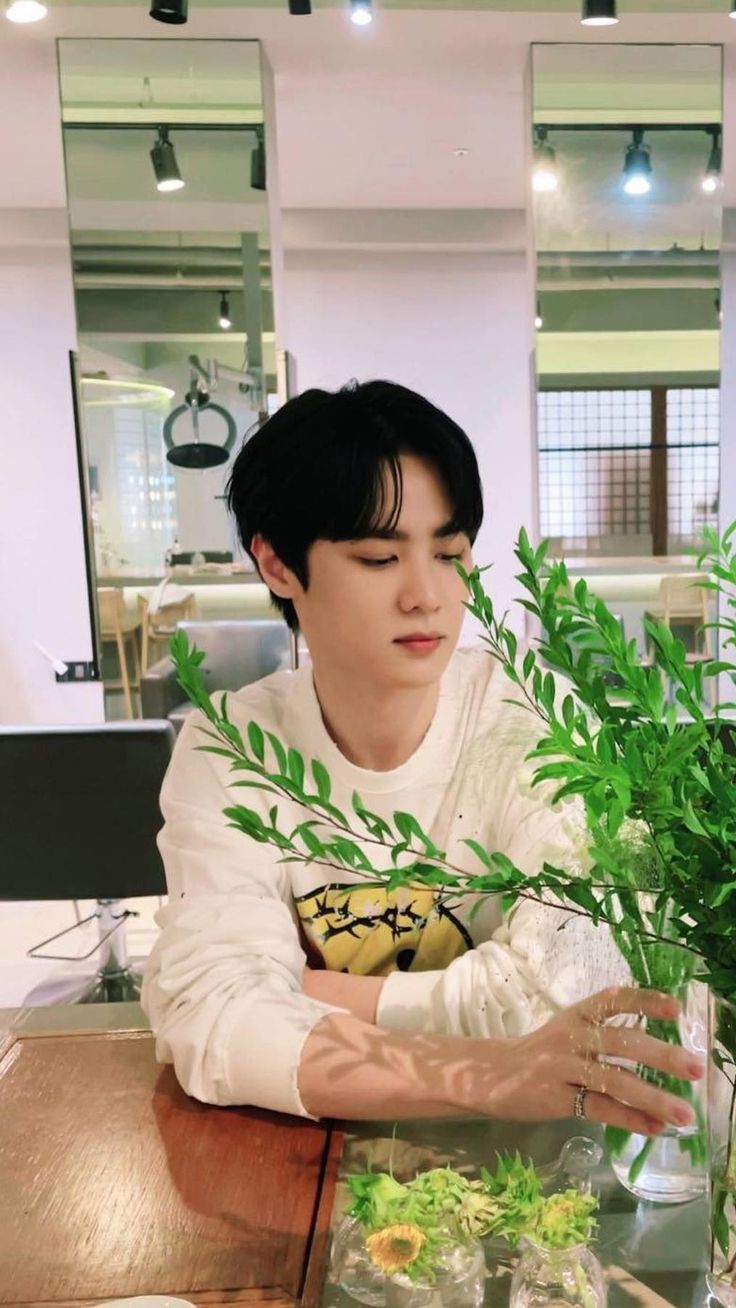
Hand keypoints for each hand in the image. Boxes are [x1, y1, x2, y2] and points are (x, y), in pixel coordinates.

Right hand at [462, 986, 705, 1134]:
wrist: (490, 1075)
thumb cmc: (539, 1054)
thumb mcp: (568, 1032)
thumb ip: (604, 1037)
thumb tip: (659, 1055)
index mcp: (576, 1014)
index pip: (613, 1000)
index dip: (645, 1002)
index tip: (676, 1010)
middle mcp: (571, 1036)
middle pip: (621, 1042)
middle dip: (662, 1055)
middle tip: (695, 1068)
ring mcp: (562, 1067)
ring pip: (614, 1080)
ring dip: (654, 1098)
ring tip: (684, 1114)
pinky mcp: (556, 1098)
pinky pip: (600, 1108)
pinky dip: (630, 1119)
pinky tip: (654, 1129)